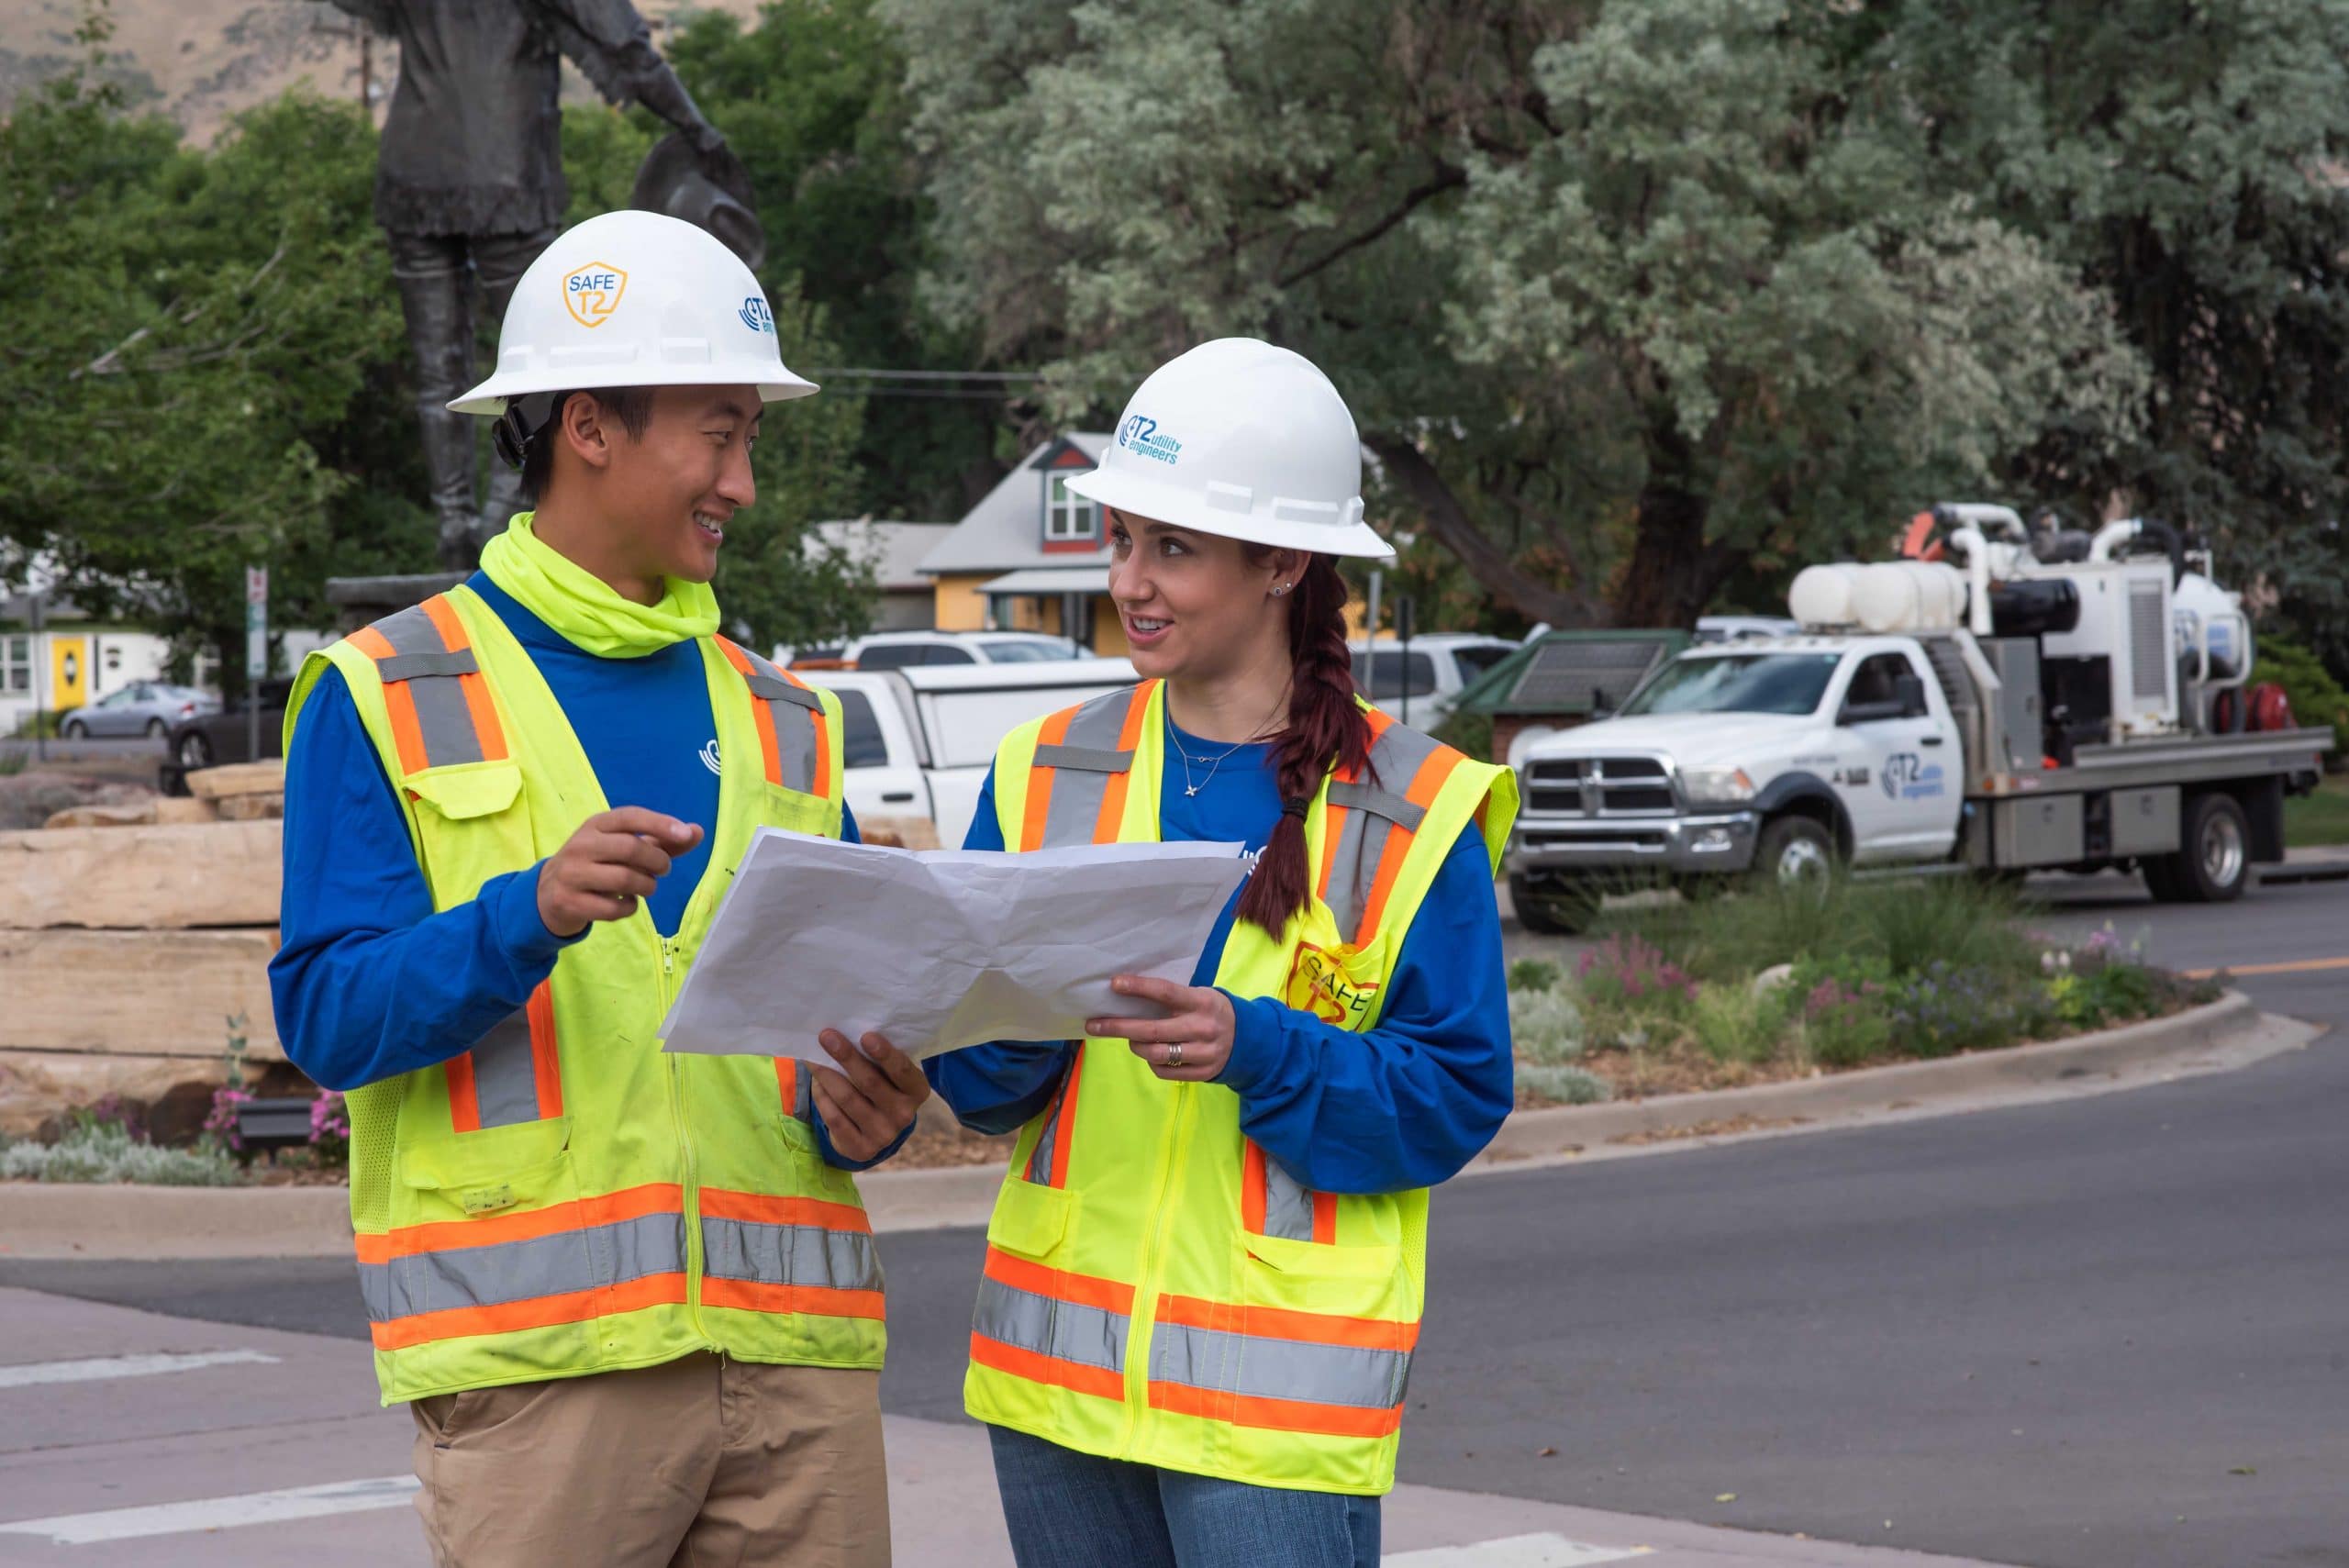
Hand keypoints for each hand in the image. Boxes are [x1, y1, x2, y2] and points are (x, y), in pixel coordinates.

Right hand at [535, 808, 702, 937]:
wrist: (548, 895)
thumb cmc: (596, 865)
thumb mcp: (623, 848)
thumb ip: (662, 841)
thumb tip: (697, 831)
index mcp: (596, 825)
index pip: (630, 816)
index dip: (660, 823)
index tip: (685, 834)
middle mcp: (581, 845)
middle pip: (631, 849)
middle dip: (658, 861)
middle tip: (663, 870)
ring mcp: (572, 874)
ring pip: (625, 879)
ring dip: (647, 886)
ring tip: (646, 887)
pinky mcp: (569, 902)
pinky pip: (613, 908)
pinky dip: (630, 908)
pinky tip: (626, 903)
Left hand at [811, 1031, 930, 1162]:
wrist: (876, 1131)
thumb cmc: (882, 1087)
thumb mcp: (889, 1074)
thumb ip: (878, 1058)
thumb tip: (846, 1034)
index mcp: (917, 1090)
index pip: (902, 1071)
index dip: (885, 1054)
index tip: (866, 1036)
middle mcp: (904, 1114)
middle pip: (870, 1082)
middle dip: (846, 1057)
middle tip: (827, 1036)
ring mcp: (883, 1135)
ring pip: (847, 1098)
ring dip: (827, 1075)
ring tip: (813, 1057)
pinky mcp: (862, 1149)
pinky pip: (835, 1118)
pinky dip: (822, 1097)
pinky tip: (817, 1083)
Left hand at [1089, 975, 1234, 1082]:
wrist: (1249, 1040)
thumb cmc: (1211, 1011)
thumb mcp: (1200, 996)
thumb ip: (1173, 999)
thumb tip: (1129, 998)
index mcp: (1201, 1002)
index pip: (1166, 992)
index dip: (1139, 987)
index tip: (1114, 984)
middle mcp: (1202, 1027)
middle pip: (1152, 1030)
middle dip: (1118, 1027)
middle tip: (1094, 1025)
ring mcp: (1204, 1052)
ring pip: (1156, 1054)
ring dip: (1136, 1046)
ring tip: (1131, 1040)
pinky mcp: (1203, 1072)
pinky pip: (1165, 1071)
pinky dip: (1152, 1062)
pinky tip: (1152, 1053)